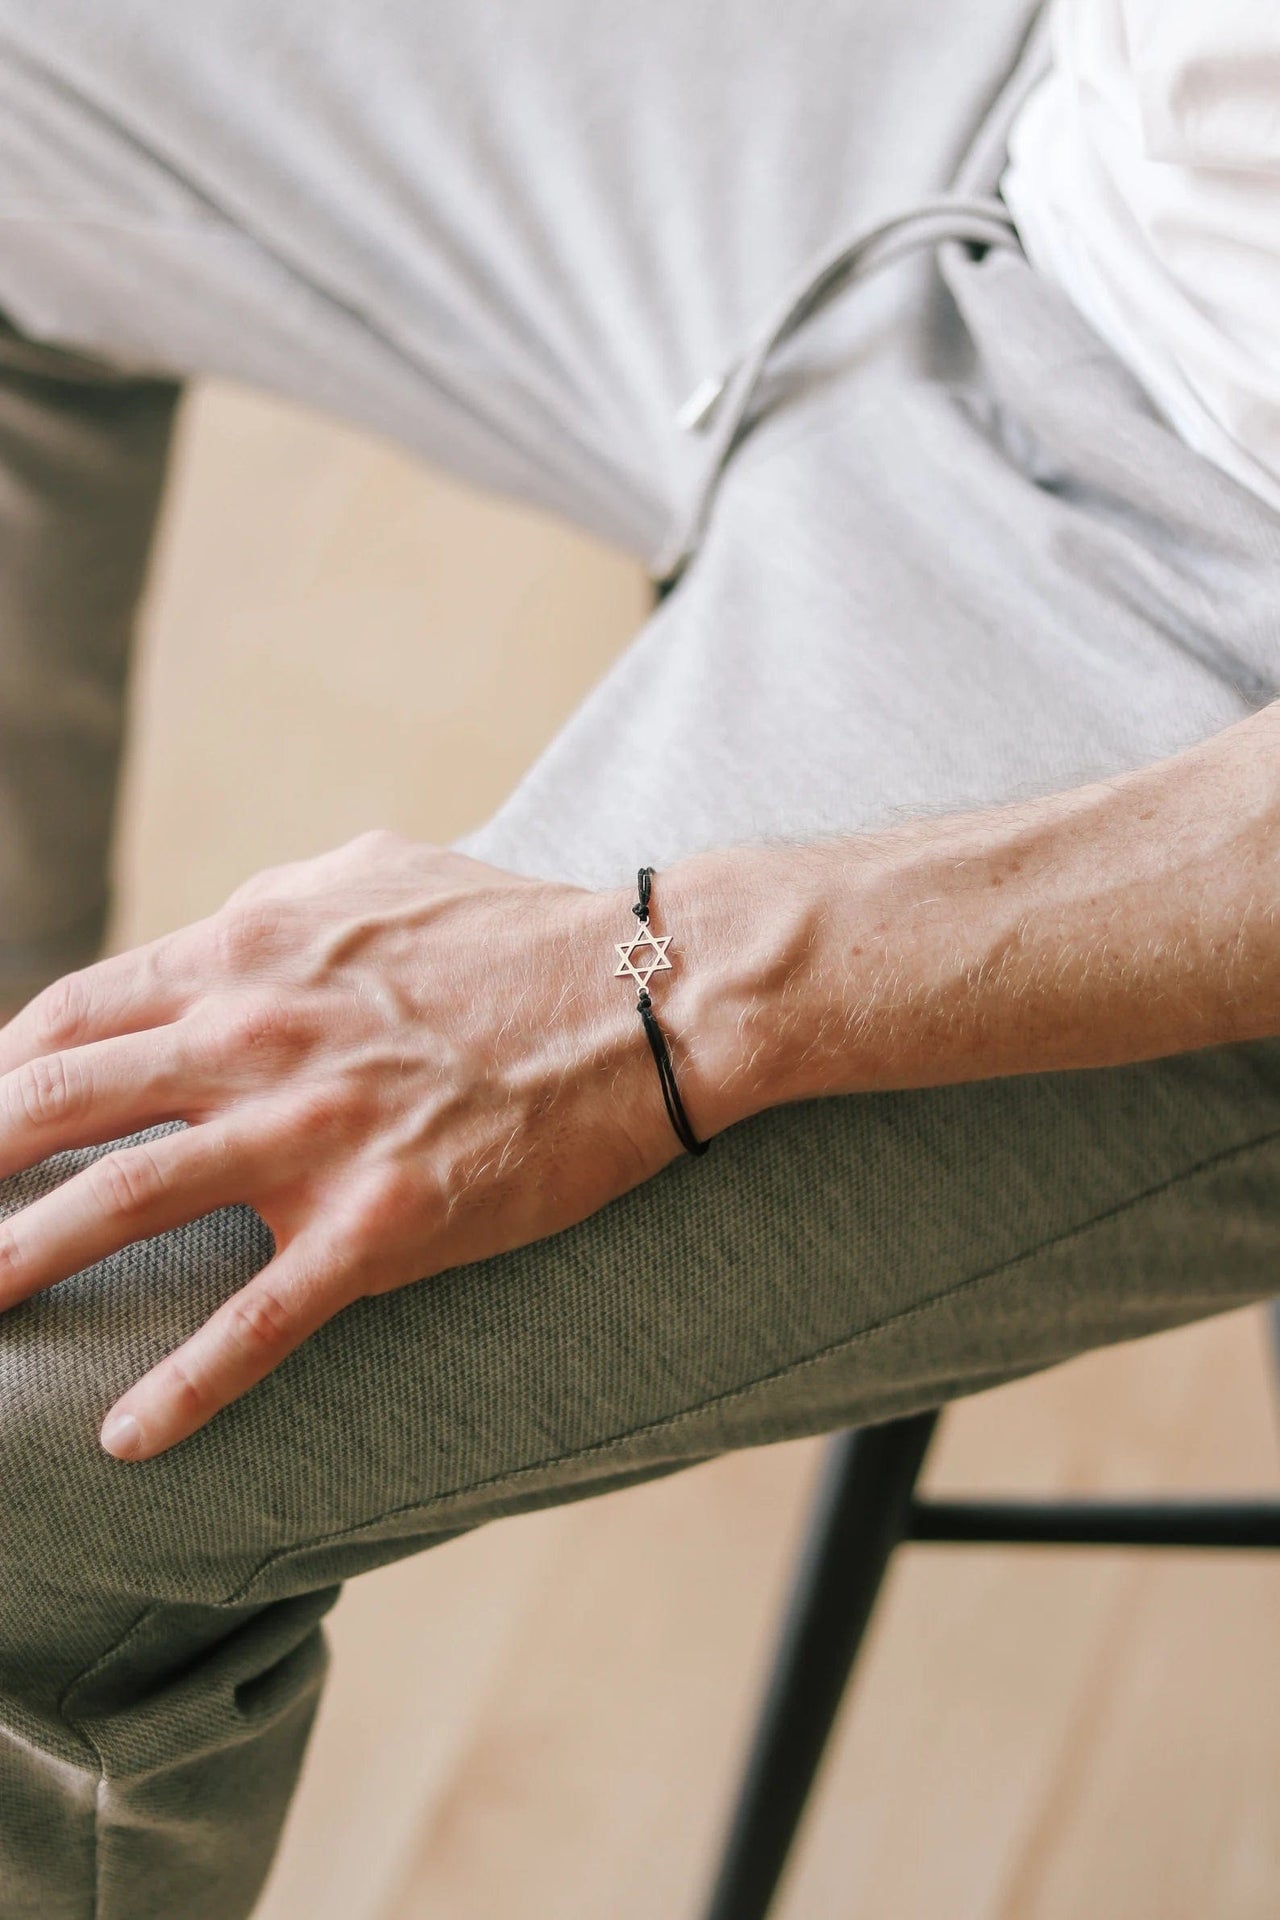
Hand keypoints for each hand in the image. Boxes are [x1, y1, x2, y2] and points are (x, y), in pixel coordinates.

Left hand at [0, 833, 693, 1459]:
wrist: (653, 994)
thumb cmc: (516, 930)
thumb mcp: (373, 873)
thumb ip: (271, 905)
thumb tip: (209, 939)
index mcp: (248, 949)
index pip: (69, 1016)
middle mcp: (255, 1035)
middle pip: (53, 1105)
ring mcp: (312, 1132)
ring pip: (118, 1205)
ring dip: (13, 1265)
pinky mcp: (382, 1222)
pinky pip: (257, 1321)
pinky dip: (183, 1388)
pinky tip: (126, 1442)